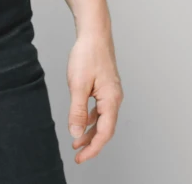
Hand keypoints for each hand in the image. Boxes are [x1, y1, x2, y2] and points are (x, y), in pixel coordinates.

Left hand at [67, 32, 122, 163]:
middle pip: (106, 129)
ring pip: (103, 120)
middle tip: (78, 155)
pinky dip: (91, 119)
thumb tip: (77, 134)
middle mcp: (115, 98)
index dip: (93, 148)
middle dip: (92, 144)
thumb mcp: (78, 85)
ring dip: (90, 132)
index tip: (80, 158)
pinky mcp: (106, 88)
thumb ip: (77, 111)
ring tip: (77, 142)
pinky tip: (82, 122)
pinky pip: (100, 110)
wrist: (94, 34)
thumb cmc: (88, 54)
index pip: (104, 133)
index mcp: (111, 100)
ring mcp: (111, 93)